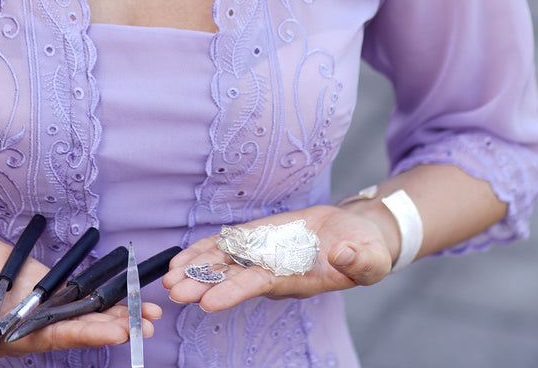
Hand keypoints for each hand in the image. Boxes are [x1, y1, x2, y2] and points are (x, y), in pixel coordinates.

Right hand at [0, 231, 161, 354]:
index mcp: (8, 337)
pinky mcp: (40, 280)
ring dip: (113, 308)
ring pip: (80, 308)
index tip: (115, 332)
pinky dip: (97, 285)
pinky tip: (122, 285)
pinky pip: (73, 285)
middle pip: (76, 326)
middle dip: (112, 325)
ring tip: (149, 311)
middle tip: (148, 324)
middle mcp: (28, 324)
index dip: (85, 334)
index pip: (54, 337)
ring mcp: (37, 302)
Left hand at [162, 205, 395, 310]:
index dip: (232, 293)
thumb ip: (360, 259)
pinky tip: (182, 256)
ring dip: (196, 268)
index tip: (207, 301)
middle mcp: (272, 271)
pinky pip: (227, 245)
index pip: (258, 287)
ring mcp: (262, 255)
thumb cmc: (364, 250)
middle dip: (202, 284)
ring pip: (223, 263)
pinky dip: (204, 248)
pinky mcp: (258, 238)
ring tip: (168, 275)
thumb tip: (346, 254)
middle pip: (231, 279)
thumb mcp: (369, 255)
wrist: (353, 234)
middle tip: (174, 290)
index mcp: (295, 279)